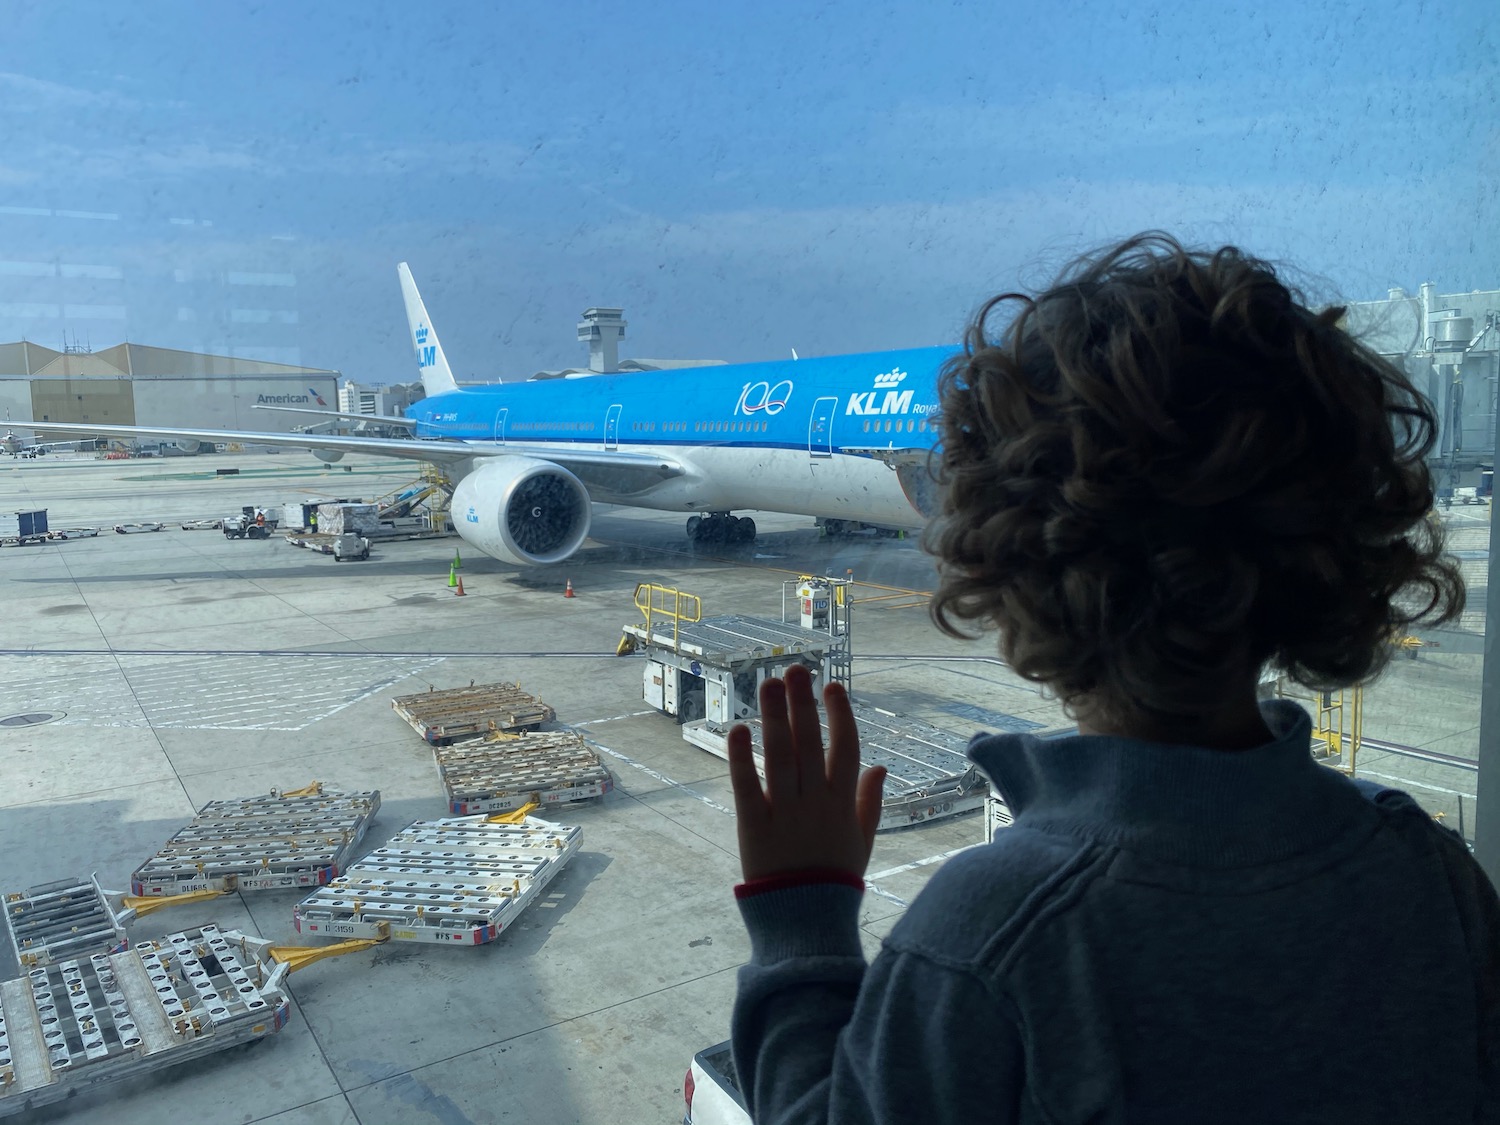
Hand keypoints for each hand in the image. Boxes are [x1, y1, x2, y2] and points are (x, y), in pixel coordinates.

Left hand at [727, 663, 886, 882]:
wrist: (806, 923)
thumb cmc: (834, 880)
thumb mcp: (861, 841)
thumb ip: (870, 802)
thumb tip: (880, 766)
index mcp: (843, 804)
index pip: (846, 749)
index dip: (840, 715)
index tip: (832, 686)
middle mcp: (816, 803)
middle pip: (810, 743)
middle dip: (803, 703)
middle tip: (794, 669)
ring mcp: (785, 813)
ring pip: (781, 756)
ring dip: (776, 717)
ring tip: (769, 683)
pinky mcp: (754, 827)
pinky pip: (748, 786)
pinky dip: (742, 757)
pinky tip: (739, 728)